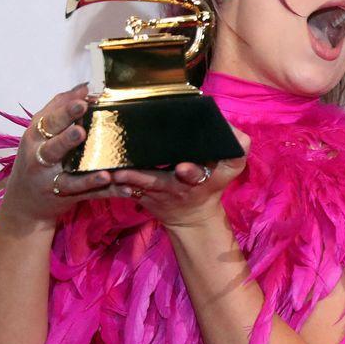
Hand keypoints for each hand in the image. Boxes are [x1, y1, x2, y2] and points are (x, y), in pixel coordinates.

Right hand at [0, 84, 122, 224]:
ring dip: (86, 174)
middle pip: (53, 146)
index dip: (66, 110)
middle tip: (81, 130)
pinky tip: (116, 183)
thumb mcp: (41, 132)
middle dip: (67, 138)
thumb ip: (60, 108)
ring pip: (67, 175)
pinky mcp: (62, 196)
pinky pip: (85, 192)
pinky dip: (102, 189)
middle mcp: (39, 157)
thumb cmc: (37, 158)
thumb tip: (84, 87)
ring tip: (102, 168)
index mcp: (36, 136)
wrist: (23, 202)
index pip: (50, 120)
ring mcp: (49, 179)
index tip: (83, 100)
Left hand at [109, 127, 250, 230]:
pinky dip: (116, 183)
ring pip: (138, 186)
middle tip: (127, 172)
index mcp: (199, 178)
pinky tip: (105, 174)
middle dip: (145, 178)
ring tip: (112, 171)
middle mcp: (176, 188)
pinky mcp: (141, 196)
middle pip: (159, 182)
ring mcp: (156, 194)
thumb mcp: (232, 168)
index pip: (196, 174)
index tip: (182, 168)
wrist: (193, 216)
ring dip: (125, 179)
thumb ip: (238, 147)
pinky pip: (126, 190)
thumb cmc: (212, 184)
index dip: (190, 172)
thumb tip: (229, 127)